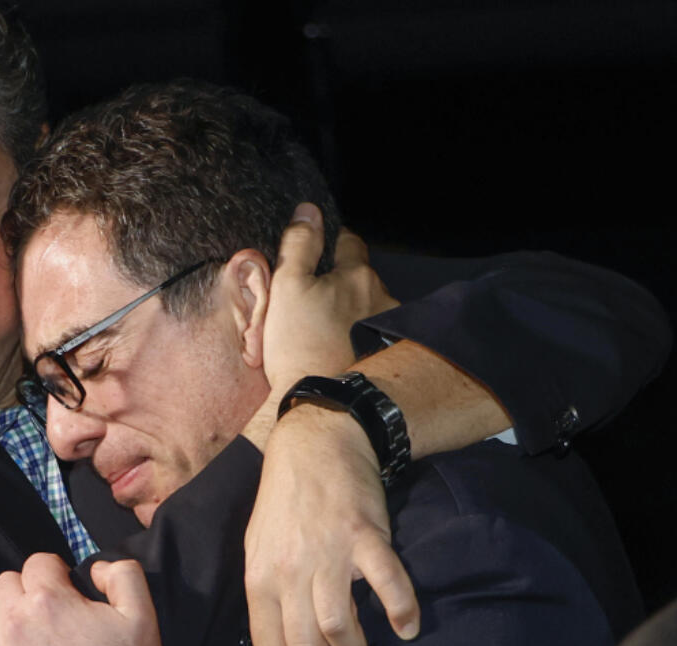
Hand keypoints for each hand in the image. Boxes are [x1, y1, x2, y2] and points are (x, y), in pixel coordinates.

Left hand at [0, 554, 164, 645]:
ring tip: (25, 634)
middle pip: (6, 583)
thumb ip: (122, 575)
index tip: (66, 590)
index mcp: (50, 600)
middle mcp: (16, 622)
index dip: (56, 572)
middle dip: (28, 591)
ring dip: (2, 616)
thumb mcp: (142, 617)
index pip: (37, 562)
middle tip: (50, 615)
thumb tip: (96, 567)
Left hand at [244, 403, 419, 645]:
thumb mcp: (258, 547)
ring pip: (338, 628)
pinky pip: (386, 584)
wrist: (314, 442)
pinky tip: (407, 628)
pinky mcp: (364, 535)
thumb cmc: (285, 500)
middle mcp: (289, 570)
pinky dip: (400, 612)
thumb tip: (280, 645)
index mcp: (260, 578)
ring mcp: (328, 553)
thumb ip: (268, 592)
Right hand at [262, 203, 397, 407]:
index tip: (322, 249)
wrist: (323, 402)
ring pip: (370, 306)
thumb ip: (299, 245)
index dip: (333, 240)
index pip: (349, 241)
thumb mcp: (286, 288)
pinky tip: (342, 348)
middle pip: (362, 276)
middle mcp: (382, 296)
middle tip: (316, 297)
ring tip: (327, 329)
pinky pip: (375, 334)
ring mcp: (389, 328)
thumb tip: (309, 211)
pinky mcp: (390, 356)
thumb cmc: (299, 345)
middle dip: (344, 280)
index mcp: (357, 275)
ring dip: (354, 310)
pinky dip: (361, 335)